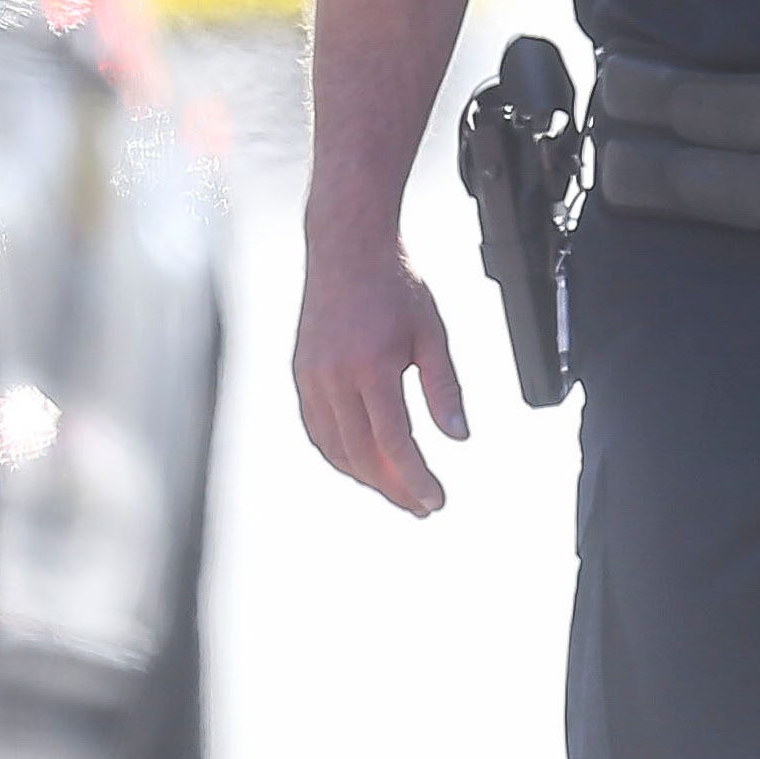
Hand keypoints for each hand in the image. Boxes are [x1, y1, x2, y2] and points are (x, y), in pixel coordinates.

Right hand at [294, 228, 467, 517]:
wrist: (347, 250)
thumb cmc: (397, 287)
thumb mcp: (433, 334)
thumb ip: (445, 389)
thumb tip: (458, 438)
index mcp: (371, 367)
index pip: (395, 442)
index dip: (416, 479)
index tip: (436, 502)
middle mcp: (333, 377)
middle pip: (363, 455)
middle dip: (394, 488)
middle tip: (422, 508)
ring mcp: (311, 377)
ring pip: (334, 449)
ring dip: (366, 478)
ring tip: (399, 492)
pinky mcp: (301, 374)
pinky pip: (317, 430)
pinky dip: (340, 455)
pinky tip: (365, 465)